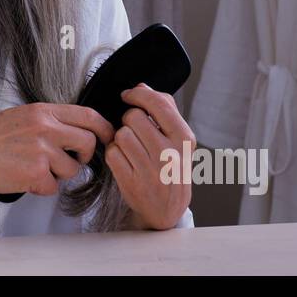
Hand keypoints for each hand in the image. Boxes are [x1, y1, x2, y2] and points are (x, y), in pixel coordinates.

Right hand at [0, 103, 115, 196]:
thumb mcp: (22, 115)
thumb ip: (49, 119)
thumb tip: (74, 128)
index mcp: (43, 111)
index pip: (88, 116)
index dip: (104, 128)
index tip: (108, 136)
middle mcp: (45, 128)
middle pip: (88, 142)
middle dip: (85, 156)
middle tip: (74, 160)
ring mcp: (41, 150)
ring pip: (72, 169)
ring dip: (59, 174)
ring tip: (37, 168)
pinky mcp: (35, 173)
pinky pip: (53, 186)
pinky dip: (42, 187)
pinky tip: (26, 178)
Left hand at [105, 83, 193, 229]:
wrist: (167, 210)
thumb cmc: (172, 168)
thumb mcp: (179, 140)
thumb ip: (164, 109)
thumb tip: (141, 86)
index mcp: (184, 139)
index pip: (159, 103)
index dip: (139, 94)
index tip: (129, 95)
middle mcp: (169, 154)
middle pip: (133, 117)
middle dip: (130, 121)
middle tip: (136, 132)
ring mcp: (150, 170)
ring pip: (120, 134)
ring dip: (121, 138)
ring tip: (132, 148)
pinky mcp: (131, 182)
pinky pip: (112, 153)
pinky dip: (114, 154)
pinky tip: (125, 160)